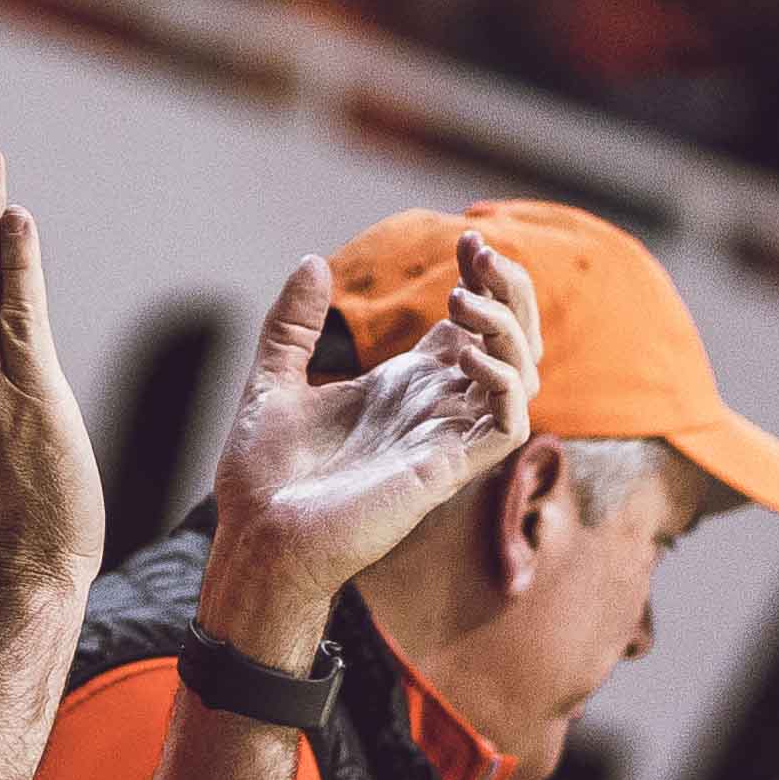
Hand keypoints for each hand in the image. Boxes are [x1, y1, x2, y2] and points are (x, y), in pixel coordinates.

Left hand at [194, 234, 541, 663]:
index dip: (482, 280)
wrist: (255, 539)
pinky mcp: (447, 469)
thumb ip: (293, 324)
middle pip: (510, 341)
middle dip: (509, 291)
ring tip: (461, 299)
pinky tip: (462, 352)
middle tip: (481, 253)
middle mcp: (434, 409)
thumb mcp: (271, 381)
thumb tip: (313, 261)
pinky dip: (500, 379)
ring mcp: (445, 439)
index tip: (467, 240)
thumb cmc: (264, 479)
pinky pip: (506, 421)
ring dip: (507, 327)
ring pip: (522, 375)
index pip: (472, 326)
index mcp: (403, 388)